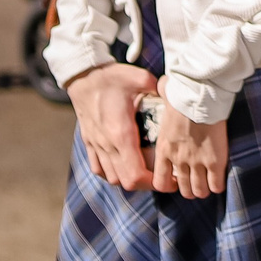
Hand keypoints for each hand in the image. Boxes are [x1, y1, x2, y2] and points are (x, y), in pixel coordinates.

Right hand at [66, 62, 158, 189]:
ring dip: (129, 179)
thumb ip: (160, 89)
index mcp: (121, 133)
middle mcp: (107, 144)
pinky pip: (98, 169)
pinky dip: (111, 173)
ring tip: (146, 173)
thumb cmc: (111, 77)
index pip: (135, 174)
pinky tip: (123, 167)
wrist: (83, 76)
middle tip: (162, 178)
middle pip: (125, 181)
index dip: (154, 183)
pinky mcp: (89, 143)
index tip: (169, 179)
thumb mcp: (139, 78)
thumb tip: (178, 95)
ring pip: (112, 178)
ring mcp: (96, 145)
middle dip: (146, 184)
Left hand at [150, 102, 233, 199]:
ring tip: (208, 180)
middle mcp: (178, 160)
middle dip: (190, 188)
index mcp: (164, 149)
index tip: (176, 178)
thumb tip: (162, 84)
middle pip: (183, 190)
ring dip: (203, 188)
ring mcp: (196, 163)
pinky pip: (216, 185)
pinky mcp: (215, 161)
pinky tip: (219, 177)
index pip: (160, 182)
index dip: (169, 184)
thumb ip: (162, 97)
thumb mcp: (166, 100)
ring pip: (199, 191)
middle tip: (196, 180)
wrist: (199, 96)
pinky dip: (218, 185)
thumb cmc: (183, 93)